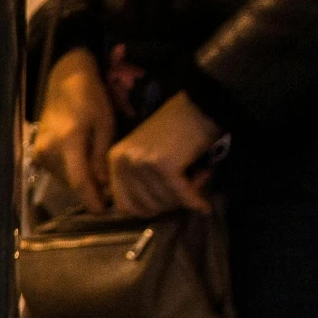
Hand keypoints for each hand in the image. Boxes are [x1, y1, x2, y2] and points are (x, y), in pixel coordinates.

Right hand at [33, 48, 115, 210]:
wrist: (65, 81)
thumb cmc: (91, 98)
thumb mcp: (105, 124)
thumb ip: (101, 156)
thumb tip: (103, 185)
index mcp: (67, 141)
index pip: (78, 180)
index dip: (91, 199)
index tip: (103, 211)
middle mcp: (48, 151)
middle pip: (71, 182)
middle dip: (90, 191)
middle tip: (110, 192)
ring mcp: (40, 152)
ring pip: (64, 179)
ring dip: (81, 182)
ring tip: (100, 178)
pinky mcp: (38, 152)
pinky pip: (58, 171)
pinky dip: (72, 173)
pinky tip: (85, 165)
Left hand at [106, 92, 219, 215]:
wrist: (201, 104)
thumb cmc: (177, 129)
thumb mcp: (146, 153)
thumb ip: (138, 180)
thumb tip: (146, 213)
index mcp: (114, 160)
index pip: (124, 205)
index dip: (148, 210)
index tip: (166, 203)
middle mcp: (122, 162)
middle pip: (144, 207)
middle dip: (169, 205)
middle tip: (187, 191)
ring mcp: (141, 163)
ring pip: (163, 202)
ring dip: (184, 198)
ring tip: (197, 180)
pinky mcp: (164, 165)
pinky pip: (180, 195)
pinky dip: (194, 201)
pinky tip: (203, 205)